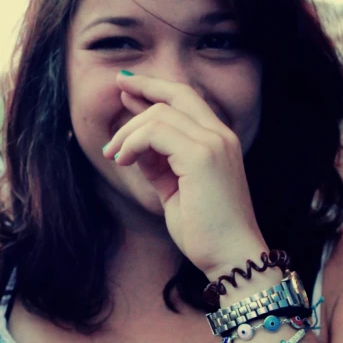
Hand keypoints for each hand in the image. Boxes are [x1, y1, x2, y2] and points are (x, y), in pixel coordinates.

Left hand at [101, 71, 267, 275]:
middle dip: (143, 86)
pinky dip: (133, 143)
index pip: (187, 99)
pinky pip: (156, 133)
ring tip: (113, 154)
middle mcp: (220, 136)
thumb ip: (157, 162)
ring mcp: (214, 143)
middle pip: (176, 95)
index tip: (128, 85)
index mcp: (219, 141)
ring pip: (159, 114)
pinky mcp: (201, 156)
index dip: (156, 87)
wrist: (229, 257)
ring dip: (128, 132)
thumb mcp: (172, 187)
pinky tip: (123, 160)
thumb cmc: (202, 229)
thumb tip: (133, 143)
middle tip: (116, 88)